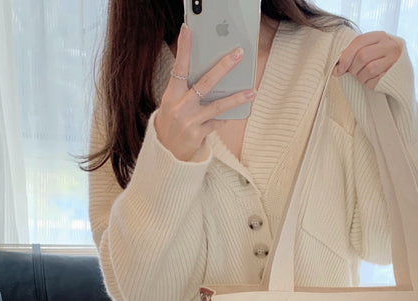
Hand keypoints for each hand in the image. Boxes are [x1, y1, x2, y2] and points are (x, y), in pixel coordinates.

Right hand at [154, 24, 255, 161]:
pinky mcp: (198, 134)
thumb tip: (213, 75)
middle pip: (205, 83)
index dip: (184, 49)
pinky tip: (235, 113)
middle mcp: (180, 106)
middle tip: (238, 55)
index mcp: (172, 94)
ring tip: (252, 92)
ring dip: (236, 98)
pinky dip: (225, 117)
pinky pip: (217, 123)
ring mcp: (190, 121)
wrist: (165, 152)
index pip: (179, 67)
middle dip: (223, 67)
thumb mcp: (173, 103)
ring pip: (217, 106)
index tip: (187, 31)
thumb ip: (187, 89)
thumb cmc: (172, 122)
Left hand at [332, 31, 401, 88]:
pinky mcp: (394, 75)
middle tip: (352, 73)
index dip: (346, 56)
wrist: (399, 71)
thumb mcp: (367, 50)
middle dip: (353, 68)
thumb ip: (352, 55)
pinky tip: (370, 81)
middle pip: (363, 56)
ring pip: (369, 69)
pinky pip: (375, 81)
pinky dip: (368, 84)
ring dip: (360, 77)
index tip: (338, 69)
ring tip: (362, 77)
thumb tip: (335, 70)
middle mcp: (388, 45)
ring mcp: (393, 60)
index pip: (359, 41)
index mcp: (380, 36)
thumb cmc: (378, 59)